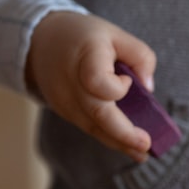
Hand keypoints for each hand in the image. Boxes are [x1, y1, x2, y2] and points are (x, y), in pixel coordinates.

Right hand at [27, 11, 156, 161]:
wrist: (39, 40)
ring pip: (93, 127)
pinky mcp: (64, 111)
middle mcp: (70, 81)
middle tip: (146, 145)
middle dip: (124, 133)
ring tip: (142, 154)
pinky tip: (128, 146)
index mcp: (85, 56)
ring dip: (119, 143)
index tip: (127, 80)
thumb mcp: (116, 35)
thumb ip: (141, 56)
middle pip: (97, 112)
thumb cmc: (85, 37)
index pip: (97, 81)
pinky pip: (88, 127)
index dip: (117, 88)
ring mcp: (64, 99)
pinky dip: (109, 137)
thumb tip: (148, 88)